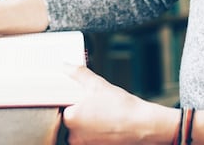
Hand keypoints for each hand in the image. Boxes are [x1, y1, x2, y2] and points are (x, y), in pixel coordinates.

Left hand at [61, 65, 176, 143]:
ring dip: (89, 124)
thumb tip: (66, 66)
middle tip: (95, 106)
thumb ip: (78, 73)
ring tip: (104, 115)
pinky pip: (90, 139)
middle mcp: (73, 136)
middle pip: (71, 120)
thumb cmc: (121, 108)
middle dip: (81, 113)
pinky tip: (107, 125)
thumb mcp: (97, 84)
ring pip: (80, 131)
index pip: (61, 108)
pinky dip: (96, 133)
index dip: (72, 102)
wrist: (143, 125)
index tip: (82, 99)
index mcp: (70, 118)